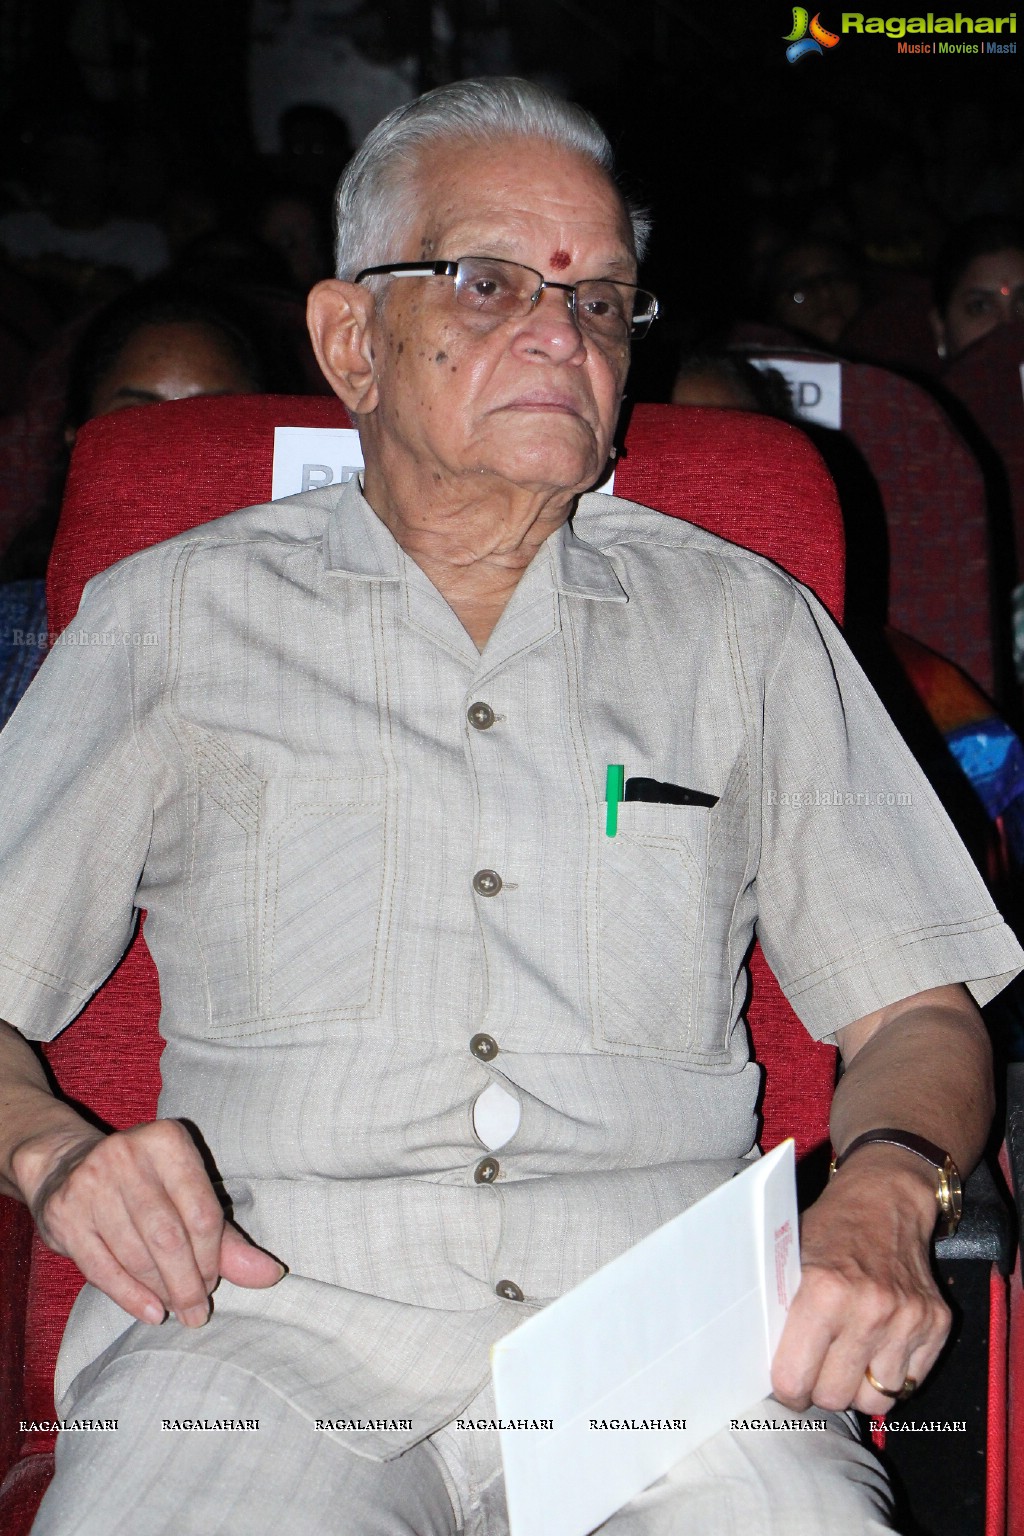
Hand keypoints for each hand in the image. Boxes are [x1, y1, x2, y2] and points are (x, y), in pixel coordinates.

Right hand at [13, 1119, 284, 1327]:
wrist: (66, 1165)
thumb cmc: (145, 1185)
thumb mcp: (187, 1194)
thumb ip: (228, 1237)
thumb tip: (272, 1274)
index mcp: (167, 1141)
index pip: (202, 1212)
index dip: (213, 1257)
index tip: (214, 1282)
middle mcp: (127, 1155)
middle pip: (169, 1237)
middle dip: (188, 1283)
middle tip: (197, 1311)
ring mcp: (90, 1183)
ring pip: (136, 1255)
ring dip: (161, 1291)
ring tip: (176, 1309)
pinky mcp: (64, 1214)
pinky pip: (103, 1268)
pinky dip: (130, 1298)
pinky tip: (151, 1312)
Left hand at [770, 1146, 950, 1415]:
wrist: (886, 1199)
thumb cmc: (831, 1229)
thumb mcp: (792, 1259)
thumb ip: (780, 1313)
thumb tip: (761, 1367)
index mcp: (824, 1291)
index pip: (795, 1379)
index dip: (787, 1386)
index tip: (787, 1381)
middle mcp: (870, 1309)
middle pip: (835, 1397)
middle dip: (820, 1389)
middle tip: (815, 1369)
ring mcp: (908, 1320)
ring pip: (875, 1399)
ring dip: (858, 1386)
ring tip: (847, 1356)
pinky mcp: (937, 1325)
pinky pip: (908, 1384)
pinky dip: (890, 1374)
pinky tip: (876, 1346)